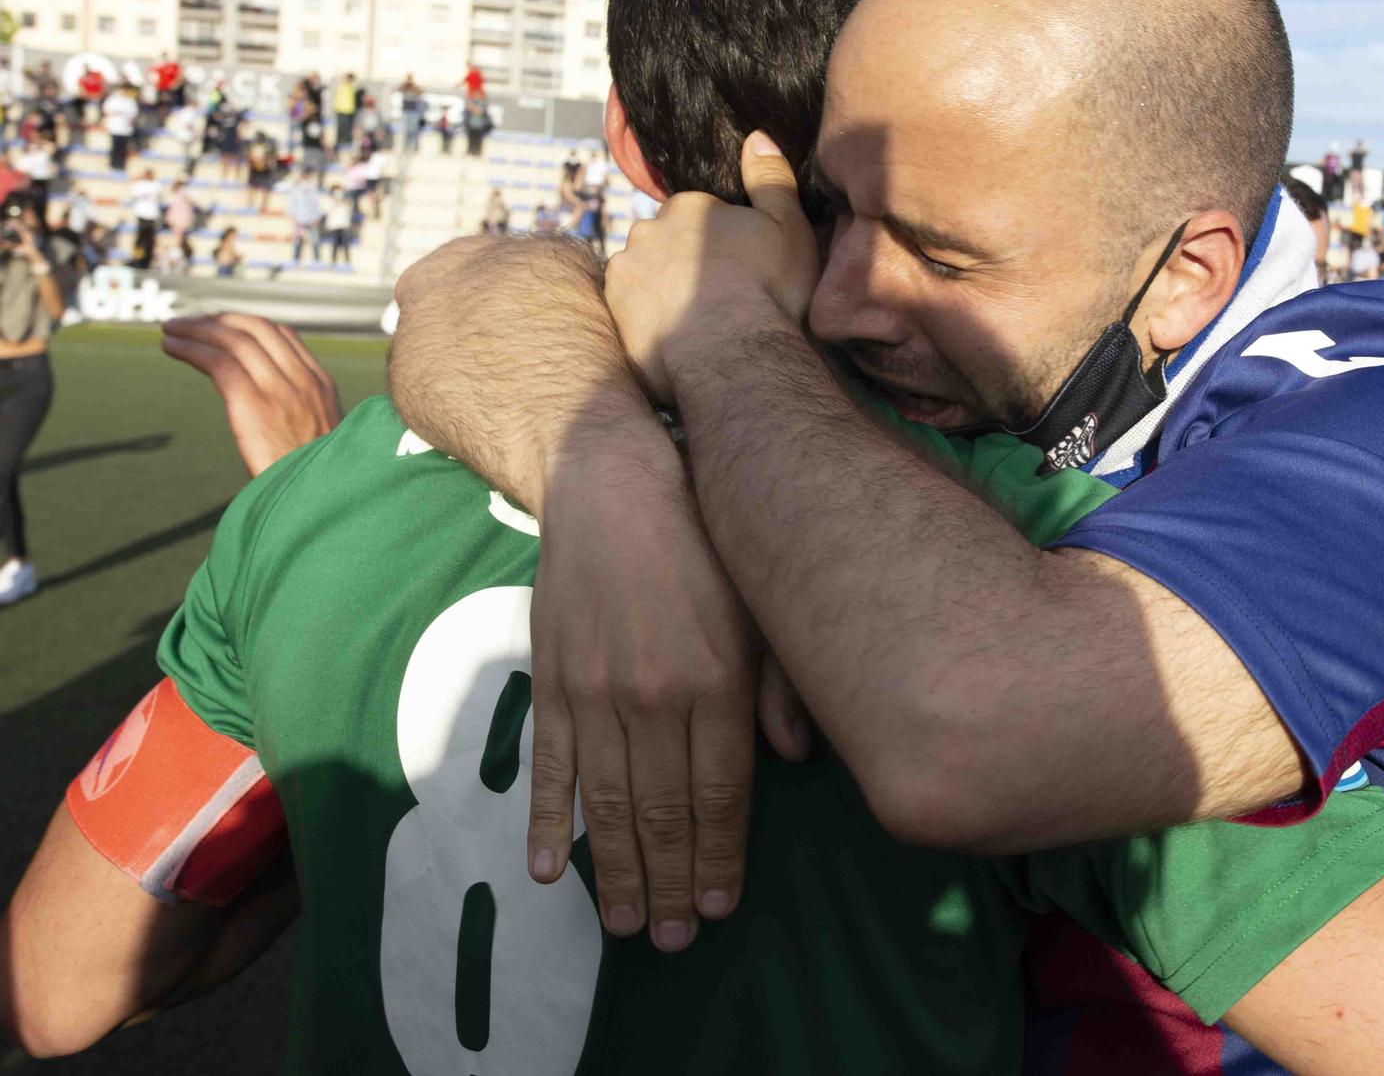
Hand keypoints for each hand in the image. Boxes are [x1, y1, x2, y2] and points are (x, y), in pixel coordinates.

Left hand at [162, 314, 341, 476]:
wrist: (322, 500)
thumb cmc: (317, 481)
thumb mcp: (324, 439)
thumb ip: (304, 419)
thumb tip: (281, 423)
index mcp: (321, 385)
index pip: (283, 335)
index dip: (246, 324)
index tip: (221, 326)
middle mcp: (301, 380)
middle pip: (256, 329)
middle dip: (219, 320)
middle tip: (189, 323)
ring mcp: (279, 390)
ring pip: (234, 340)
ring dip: (197, 329)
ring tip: (171, 330)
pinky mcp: (253, 404)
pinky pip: (218, 363)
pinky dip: (191, 349)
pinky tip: (171, 347)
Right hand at [527, 437, 764, 951]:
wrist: (616, 483)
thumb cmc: (705, 542)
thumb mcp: (761, 604)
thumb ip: (780, 684)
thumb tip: (793, 758)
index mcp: (715, 681)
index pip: (720, 792)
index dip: (720, 856)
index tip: (721, 907)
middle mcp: (654, 696)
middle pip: (663, 812)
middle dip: (671, 883)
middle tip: (673, 941)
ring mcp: (595, 692)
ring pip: (607, 803)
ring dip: (616, 873)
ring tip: (624, 926)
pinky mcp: (552, 680)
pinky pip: (550, 767)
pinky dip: (548, 823)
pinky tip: (551, 872)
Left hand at [603, 131, 817, 402]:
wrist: (731, 354)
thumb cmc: (768, 288)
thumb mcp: (787, 226)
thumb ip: (771, 178)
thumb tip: (756, 136)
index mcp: (687, 207)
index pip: (696, 216)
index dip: (718, 243)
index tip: (737, 269)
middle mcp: (647, 231)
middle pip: (665, 243)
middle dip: (683, 263)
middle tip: (716, 297)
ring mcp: (625, 271)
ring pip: (643, 275)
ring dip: (661, 291)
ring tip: (695, 323)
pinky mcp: (613, 311)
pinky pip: (628, 309)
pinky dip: (646, 320)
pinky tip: (675, 338)